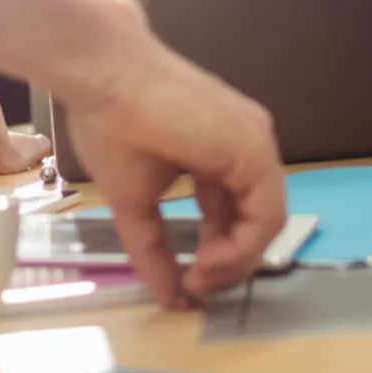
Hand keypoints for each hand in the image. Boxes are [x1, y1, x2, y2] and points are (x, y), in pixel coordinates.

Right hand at [65, 41, 284, 306]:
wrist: (105, 76)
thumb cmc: (112, 123)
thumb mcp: (134, 201)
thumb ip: (152, 249)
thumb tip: (166, 296)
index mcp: (222, 154)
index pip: (234, 217)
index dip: (215, 256)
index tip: (185, 283)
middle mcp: (246, 147)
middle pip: (255, 222)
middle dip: (228, 265)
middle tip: (195, 287)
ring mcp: (255, 144)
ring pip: (266, 221)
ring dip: (236, 261)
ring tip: (199, 277)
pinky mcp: (254, 147)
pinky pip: (266, 212)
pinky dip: (242, 247)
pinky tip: (208, 261)